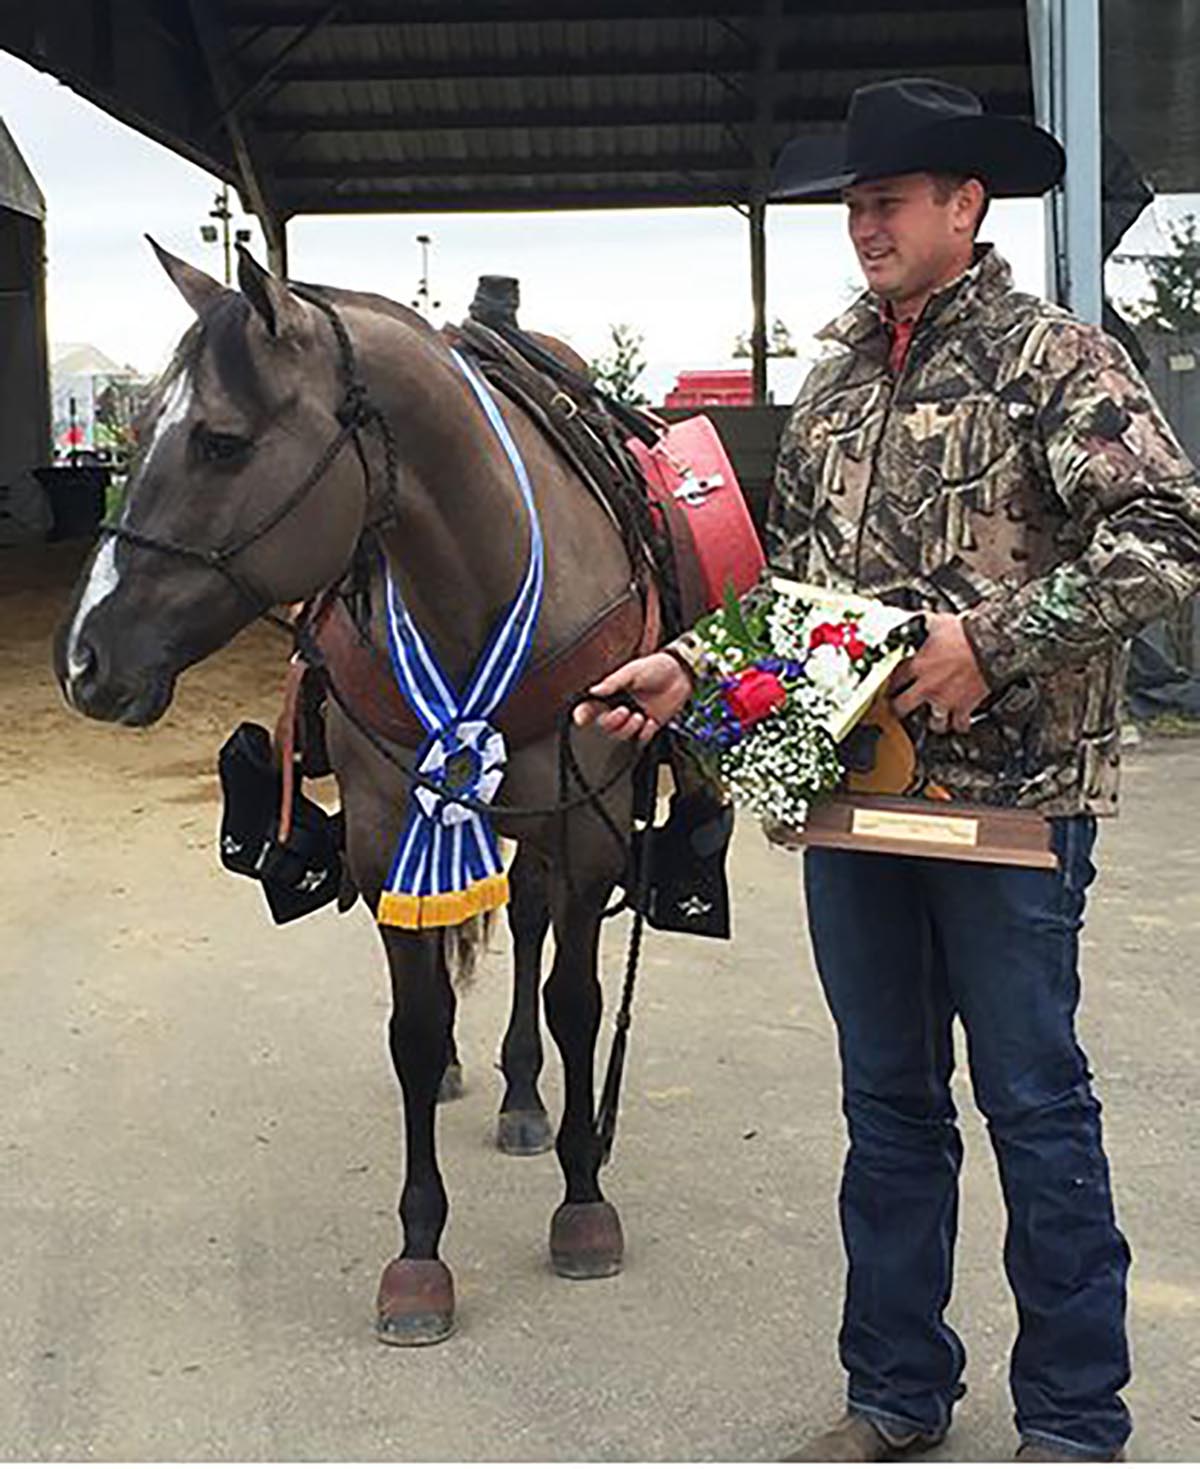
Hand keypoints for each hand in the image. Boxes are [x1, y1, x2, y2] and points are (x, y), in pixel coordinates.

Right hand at [572, 651, 693, 743]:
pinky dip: (645, 733)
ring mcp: (634, 718)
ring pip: (621, 734)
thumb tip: (594, 690)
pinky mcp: (649, 726)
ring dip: (628, 728)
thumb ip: (613, 682)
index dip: (583, 714)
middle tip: (623, 711)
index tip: (581, 718)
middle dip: (612, 722)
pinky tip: (650, 721)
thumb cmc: (656, 667)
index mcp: (611, 693)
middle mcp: (620, 707)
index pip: (591, 707)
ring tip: (639, 716)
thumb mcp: (633, 670)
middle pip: (605, 725)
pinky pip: (641, 738)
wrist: (682, 675)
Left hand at [891, 612, 988, 734]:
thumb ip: (926, 623)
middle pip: (902, 706)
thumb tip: (921, 619)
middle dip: (898, 709)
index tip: (892, 686)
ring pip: (932, 722)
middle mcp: (928, 686)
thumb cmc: (967, 633)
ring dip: (933, 722)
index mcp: (919, 665)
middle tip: (899, 709)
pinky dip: (960, 725)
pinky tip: (960, 723)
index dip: (892, 683)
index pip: (896, 679)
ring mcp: (946, 699)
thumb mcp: (939, 622)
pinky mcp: (964, 706)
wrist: (991, 645)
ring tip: (932, 721)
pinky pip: (960, 724)